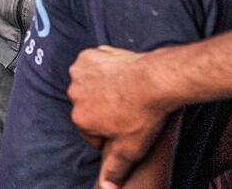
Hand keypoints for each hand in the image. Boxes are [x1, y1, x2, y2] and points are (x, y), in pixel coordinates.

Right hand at [67, 46, 166, 188]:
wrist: (157, 80)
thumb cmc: (145, 113)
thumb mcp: (131, 149)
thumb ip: (115, 169)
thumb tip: (107, 188)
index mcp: (80, 117)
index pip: (89, 130)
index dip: (108, 132)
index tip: (124, 126)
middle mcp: (74, 94)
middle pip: (87, 107)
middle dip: (102, 109)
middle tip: (127, 108)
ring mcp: (80, 73)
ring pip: (88, 86)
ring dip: (100, 89)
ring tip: (124, 92)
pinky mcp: (88, 56)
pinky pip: (91, 66)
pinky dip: (101, 70)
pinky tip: (120, 76)